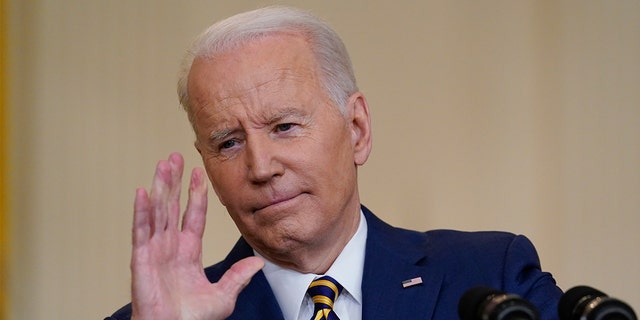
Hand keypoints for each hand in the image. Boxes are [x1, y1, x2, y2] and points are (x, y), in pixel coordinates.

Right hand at [130, 152, 263, 319]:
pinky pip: (141, 231)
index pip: (193, 215)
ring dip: (160, 187)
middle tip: (175, 158)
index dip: (196, 194)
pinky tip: (143, 192)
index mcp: (188, 252)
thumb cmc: (192, 319)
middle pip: (172, 206)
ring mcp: (155, 251)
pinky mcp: (141, 260)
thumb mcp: (223, 295)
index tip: (199, 173)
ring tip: (162, 164)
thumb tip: (258, 261)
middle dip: (174, 182)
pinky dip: (142, 212)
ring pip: (158, 212)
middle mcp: (170, 247)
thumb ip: (238, 276)